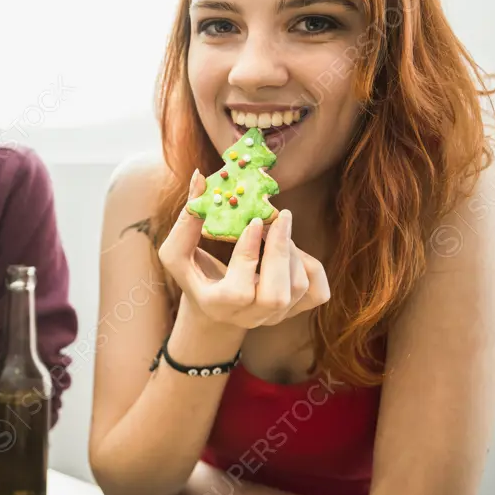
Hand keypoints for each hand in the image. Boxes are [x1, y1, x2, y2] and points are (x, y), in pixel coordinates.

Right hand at [157, 170, 330, 329]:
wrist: (214, 309)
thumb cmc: (194, 274)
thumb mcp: (177, 253)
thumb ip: (187, 220)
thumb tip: (199, 177)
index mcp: (217, 306)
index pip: (239, 290)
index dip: (249, 254)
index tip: (255, 221)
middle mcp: (249, 317)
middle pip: (276, 296)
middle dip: (281, 253)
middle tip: (281, 216)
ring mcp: (275, 317)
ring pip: (297, 288)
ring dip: (292, 251)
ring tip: (277, 228)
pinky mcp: (296, 311)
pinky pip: (317, 291)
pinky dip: (310, 265)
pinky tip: (291, 250)